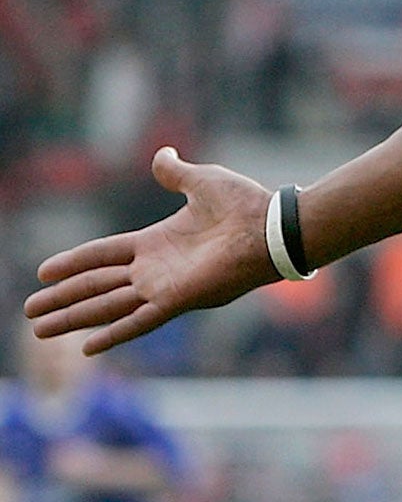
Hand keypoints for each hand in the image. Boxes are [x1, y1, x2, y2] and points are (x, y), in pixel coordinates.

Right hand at [24, 147, 275, 354]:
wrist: (271, 227)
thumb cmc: (245, 205)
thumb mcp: (202, 182)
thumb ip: (176, 173)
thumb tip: (161, 155)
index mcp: (156, 242)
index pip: (103, 255)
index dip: (74, 263)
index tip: (43, 272)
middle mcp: (155, 269)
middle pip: (97, 285)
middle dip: (62, 298)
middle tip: (29, 312)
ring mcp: (164, 286)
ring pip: (107, 305)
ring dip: (74, 317)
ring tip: (40, 330)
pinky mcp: (178, 300)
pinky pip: (139, 320)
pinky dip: (113, 332)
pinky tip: (86, 346)